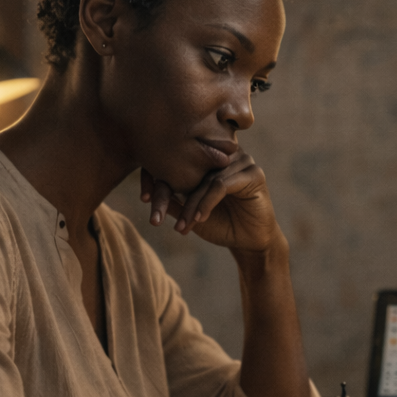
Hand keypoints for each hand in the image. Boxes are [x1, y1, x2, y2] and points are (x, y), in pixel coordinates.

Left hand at [140, 151, 282, 252]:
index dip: (158, 175)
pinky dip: (207, 203)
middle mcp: (226, 153)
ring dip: (191, 204)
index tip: (143, 198)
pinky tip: (199, 219)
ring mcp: (242, 160)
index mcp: (210, 156)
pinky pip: (221, 185)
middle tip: (157, 216)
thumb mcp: (190, 211)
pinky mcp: (254, 173)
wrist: (249, 242)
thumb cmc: (221, 224)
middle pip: (191, 168)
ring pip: (206, 179)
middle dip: (172, 193)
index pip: (180, 158)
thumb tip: (146, 192)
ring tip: (182, 225)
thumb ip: (173, 199)